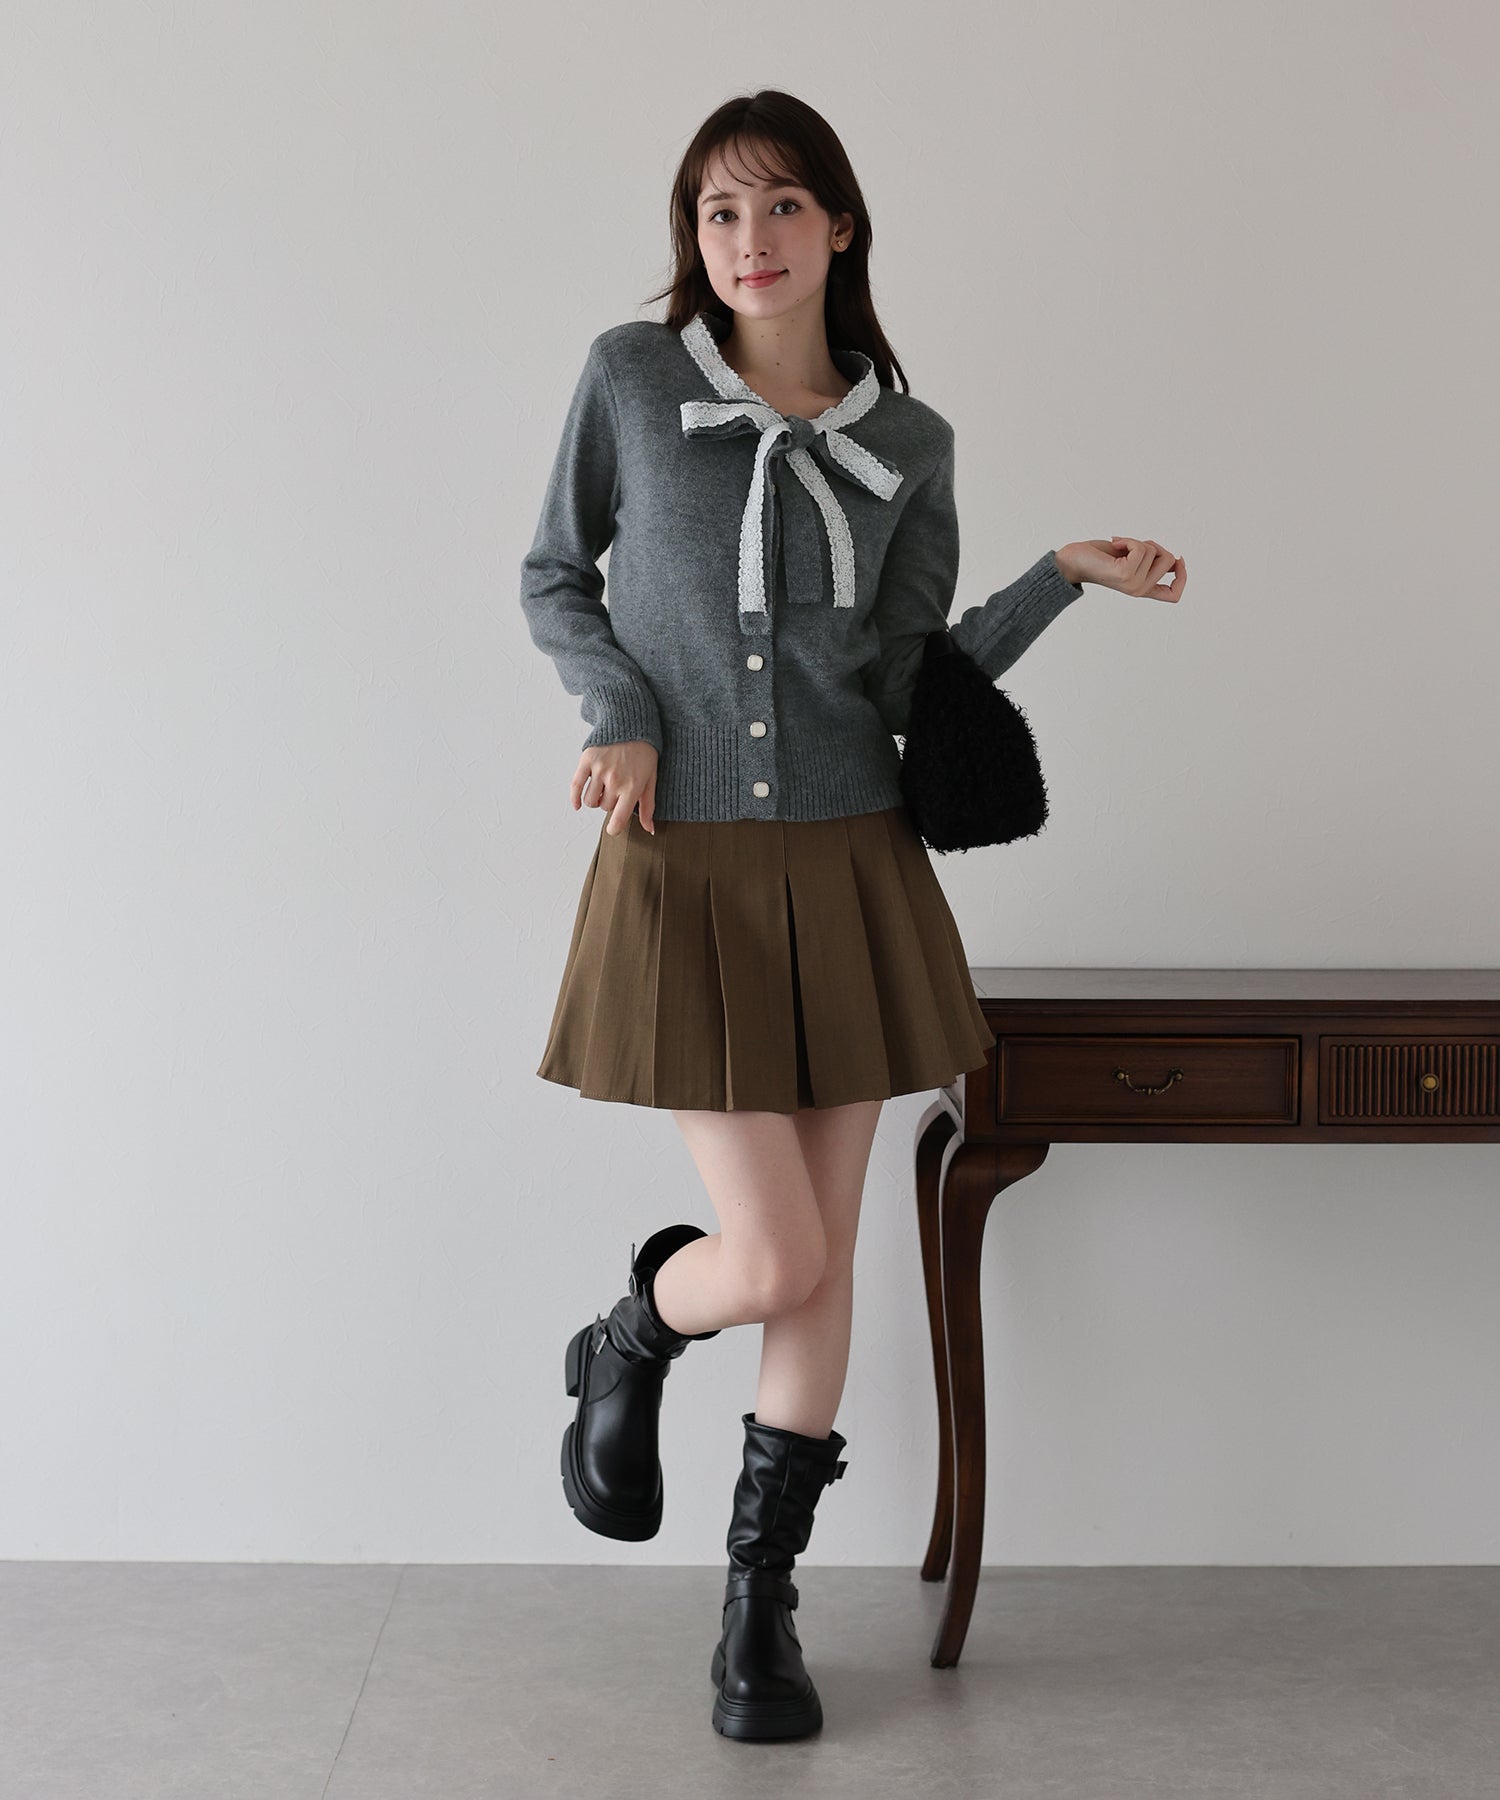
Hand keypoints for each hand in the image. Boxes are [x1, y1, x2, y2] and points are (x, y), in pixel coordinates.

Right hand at [572, 740, 658, 836]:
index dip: (614, 829)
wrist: (631, 723)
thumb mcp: (651, 779)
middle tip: (616, 789)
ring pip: (590, 801)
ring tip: (603, 788)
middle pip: (604, 808)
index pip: (618, 820)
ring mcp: (600, 770)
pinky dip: (575, 798)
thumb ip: (649, 806)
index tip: (613, 829)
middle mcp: (615, 780)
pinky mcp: (587, 760)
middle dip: (609, 803)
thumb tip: (650, 829)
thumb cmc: (644, 753)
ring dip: (595, 799)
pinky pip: (576, 786)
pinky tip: (577, 804)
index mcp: (632, 787)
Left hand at [1058, 537, 1185, 602]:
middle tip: (1132, 546)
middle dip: (1154, 545)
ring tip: (1120, 546)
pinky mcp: (1125, 574)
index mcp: (1142, 589)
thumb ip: (1152, 561)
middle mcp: (1139, 590)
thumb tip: (1176, 559)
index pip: (1174, 595)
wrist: (1073, 561)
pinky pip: (1141, 548)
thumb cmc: (1100, 557)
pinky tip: (1114, 543)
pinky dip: (1129, 540)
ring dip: (1137, 541)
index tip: (1178, 559)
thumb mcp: (1133, 559)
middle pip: (1169, 561)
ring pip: (1155, 551)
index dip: (1183, 577)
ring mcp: (1133, 584)